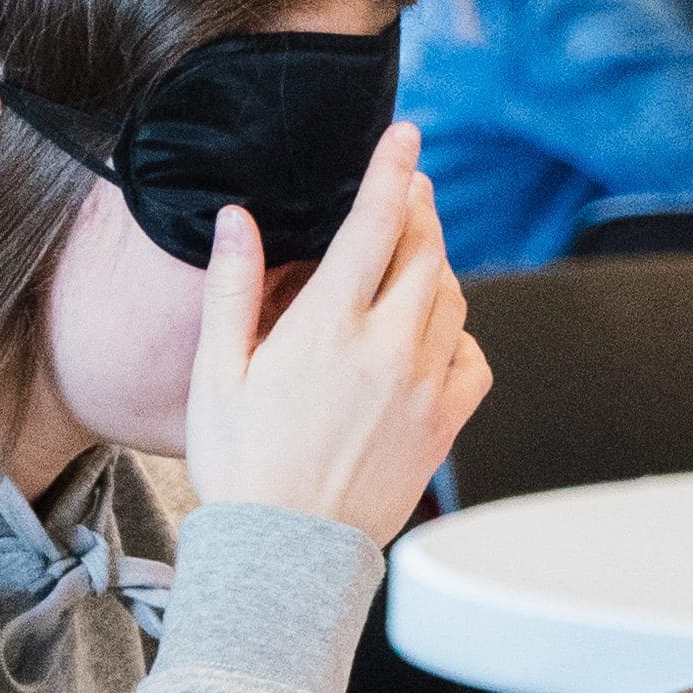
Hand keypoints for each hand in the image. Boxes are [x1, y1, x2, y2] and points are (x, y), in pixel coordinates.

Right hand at [178, 124, 489, 542]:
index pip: (373, 224)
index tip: (406, 136)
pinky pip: (474, 359)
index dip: (392, 171)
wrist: (286, 557)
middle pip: (424, 252)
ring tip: (414, 256)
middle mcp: (387, 349)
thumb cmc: (242, 466)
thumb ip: (233, 288)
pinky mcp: (444, 425)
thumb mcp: (218, 373)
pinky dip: (460, 334)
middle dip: (420, 210)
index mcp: (327, 327)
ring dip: (437, 266)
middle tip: (409, 191)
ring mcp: (423, 387)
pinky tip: (434, 334)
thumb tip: (239, 218)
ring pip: (450, 299)